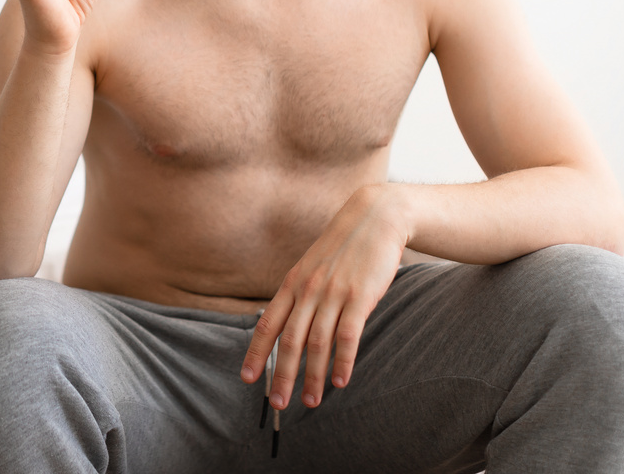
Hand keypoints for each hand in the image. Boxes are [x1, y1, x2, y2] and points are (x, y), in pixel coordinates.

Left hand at [240, 184, 408, 409]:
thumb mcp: (313, 267)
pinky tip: (341, 381)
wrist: (375, 218)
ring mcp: (333, 293)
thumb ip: (301, 294)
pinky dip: (342, 360)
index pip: (268, 324)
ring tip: (310, 401)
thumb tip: (288, 324)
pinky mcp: (360, 295)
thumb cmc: (344, 247)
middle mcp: (308, 290)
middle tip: (278, 404)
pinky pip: (348, 334)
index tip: (247, 379)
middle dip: (281, 375)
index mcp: (293, 284)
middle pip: (289, 340)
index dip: (256, 353)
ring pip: (316, 342)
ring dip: (313, 376)